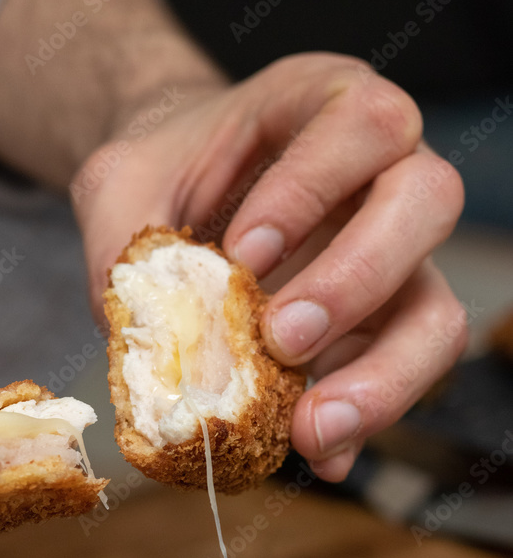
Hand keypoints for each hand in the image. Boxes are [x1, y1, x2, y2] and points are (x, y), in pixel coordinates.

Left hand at [72, 53, 465, 481]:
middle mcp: (381, 172)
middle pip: (429, 202)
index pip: (364, 121)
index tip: (243, 252)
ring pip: (439, 309)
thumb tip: (168, 373)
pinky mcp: (382, 327)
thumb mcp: (119, 190)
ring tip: (311, 427)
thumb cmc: (157, 176)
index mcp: (322, 105)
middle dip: (358, 278)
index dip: (314, 188)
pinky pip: (402, 375)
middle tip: (281, 339)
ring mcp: (393, 257)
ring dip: (383, 375)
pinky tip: (318, 451)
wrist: (171, 194)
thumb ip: (130, 258)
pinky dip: (363, 420)